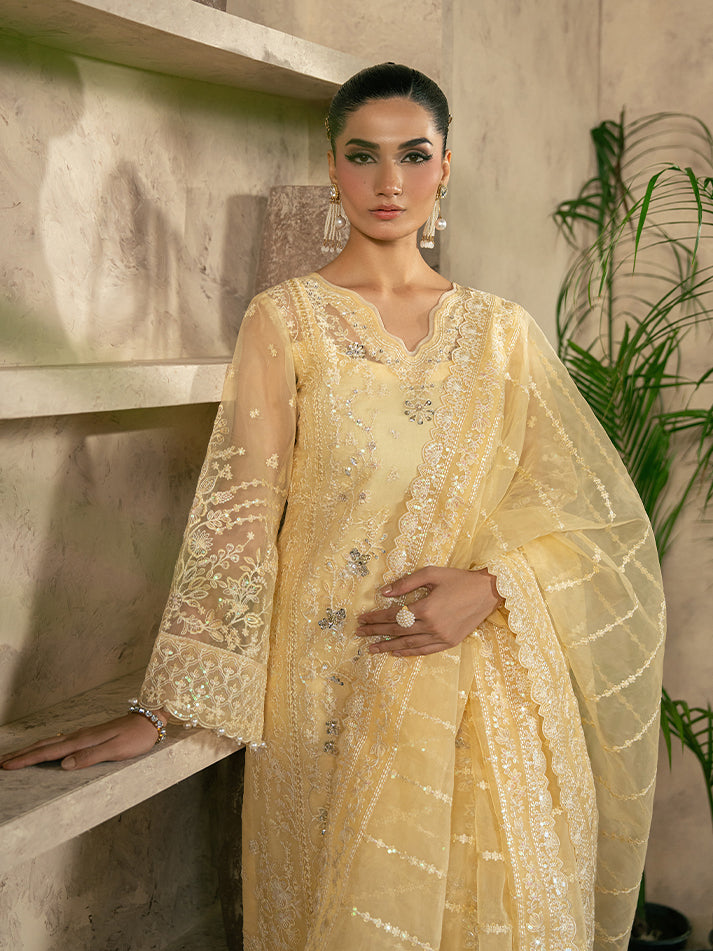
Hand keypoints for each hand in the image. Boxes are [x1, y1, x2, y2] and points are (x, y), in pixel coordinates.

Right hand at [0, 713, 163, 770]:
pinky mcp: (89, 736)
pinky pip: (61, 742)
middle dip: (22, 755)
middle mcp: (80, 736)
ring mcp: (84, 735)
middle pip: (45, 746)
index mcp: (83, 740)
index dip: (27, 759)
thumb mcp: (117, 749)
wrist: (150, 720)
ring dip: (32, 750)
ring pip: (51, 743)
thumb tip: (64, 765)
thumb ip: (91, 756)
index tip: (7, 765)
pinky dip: (47, 747)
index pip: (49, 752)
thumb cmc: (136, 737)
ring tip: (16, 757)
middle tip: (2, 763)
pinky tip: (44, 750)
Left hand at [356, 566, 502, 656]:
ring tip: (372, 648)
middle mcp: (432, 626)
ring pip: (408, 645)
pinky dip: (408, 653)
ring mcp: (441, 637)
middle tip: (359, 633)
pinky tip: (396, 653)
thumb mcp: (432, 573)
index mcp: (426, 608)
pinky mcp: (449, 643)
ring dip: (388, 646)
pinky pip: (424, 651)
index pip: (393, 615)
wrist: (487, 592)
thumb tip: (384, 592)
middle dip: (376, 632)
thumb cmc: (459, 579)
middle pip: (397, 631)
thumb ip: (406, 583)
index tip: (361, 619)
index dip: (376, 617)